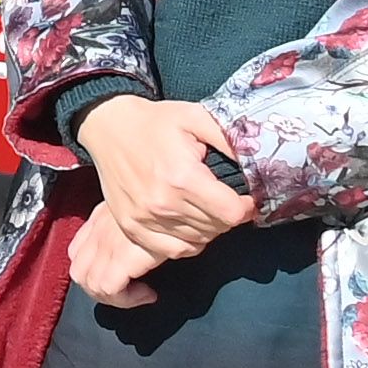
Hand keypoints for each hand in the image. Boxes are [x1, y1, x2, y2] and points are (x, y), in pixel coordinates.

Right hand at [65, 92, 248, 304]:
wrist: (107, 126)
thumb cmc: (155, 121)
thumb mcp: (196, 117)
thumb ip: (230, 138)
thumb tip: (260, 160)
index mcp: (182, 177)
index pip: (232, 213)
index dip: (247, 206)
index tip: (246, 196)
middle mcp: (162, 203)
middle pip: (217, 228)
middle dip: (229, 215)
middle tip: (225, 198)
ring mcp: (144, 218)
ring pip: (198, 241)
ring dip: (210, 228)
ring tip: (206, 208)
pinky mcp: (131, 226)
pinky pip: (173, 250)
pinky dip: (188, 242)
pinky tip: (189, 224)